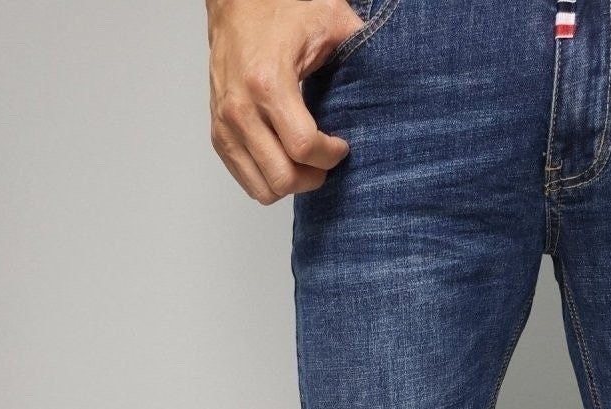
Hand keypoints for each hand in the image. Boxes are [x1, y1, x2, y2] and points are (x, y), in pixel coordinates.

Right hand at [206, 0, 365, 203]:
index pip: (303, 147)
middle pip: (283, 177)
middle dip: (312, 177)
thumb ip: (360, 48)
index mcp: (268, 84)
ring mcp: (226, 126)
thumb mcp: (328, 20)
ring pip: (263, 188)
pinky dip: (269, 179)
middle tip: (325, 161)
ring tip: (305, 163)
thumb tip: (390, 74)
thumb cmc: (277, 12)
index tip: (341, 147)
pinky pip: (246, 180)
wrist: (236, 7)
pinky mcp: (219, 136)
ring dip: (290, 183)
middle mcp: (241, 110)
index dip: (329, 156)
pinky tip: (285, 159)